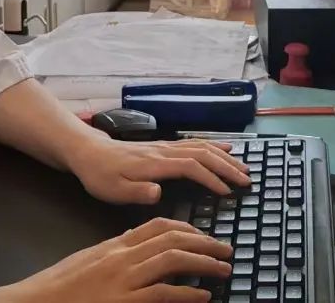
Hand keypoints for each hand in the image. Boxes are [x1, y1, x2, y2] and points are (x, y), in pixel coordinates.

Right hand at [9, 218, 232, 301]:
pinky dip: (187, 294)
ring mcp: (123, 279)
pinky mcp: (123, 302)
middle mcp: (123, 257)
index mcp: (115, 245)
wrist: (36, 301)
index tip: (205, 235)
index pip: (159, 225)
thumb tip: (141, 250)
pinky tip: (202, 297)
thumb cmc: (60, 286)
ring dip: (204, 263)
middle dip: (204, 242)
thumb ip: (117, 253)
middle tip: (225, 249)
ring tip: (223, 269)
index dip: (188, 228)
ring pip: (173, 260)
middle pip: (172, 239)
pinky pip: (163, 293)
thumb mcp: (90, 261)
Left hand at [69, 137, 250, 204]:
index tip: (227, 192)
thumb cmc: (100, 174)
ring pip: (202, 146)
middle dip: (227, 166)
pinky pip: (195, 143)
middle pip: (203, 153)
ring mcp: (165, 146)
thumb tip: (159, 192)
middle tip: (247, 180)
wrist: (88, 152)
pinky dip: (214, 147)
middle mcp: (164, 151)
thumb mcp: (112, 189)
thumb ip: (136, 192)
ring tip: (243, 167)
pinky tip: (224, 150)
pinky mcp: (164, 146)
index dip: (211, 178)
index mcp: (155, 163)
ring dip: (224, 156)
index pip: (191, 166)